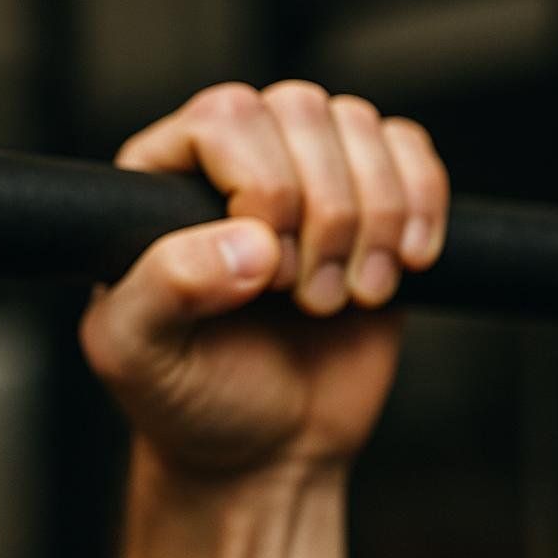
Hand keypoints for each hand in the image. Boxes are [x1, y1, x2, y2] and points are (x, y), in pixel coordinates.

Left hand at [79, 81, 447, 477]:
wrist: (263, 448)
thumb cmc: (186, 397)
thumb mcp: (137, 355)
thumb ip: (161, 290)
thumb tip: (246, 246)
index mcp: (160, 179)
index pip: (223, 117)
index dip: (261, 187)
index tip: (265, 271)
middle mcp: (231, 161)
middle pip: (300, 109)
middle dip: (322, 212)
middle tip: (303, 298)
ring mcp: (304, 173)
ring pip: (359, 125)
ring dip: (373, 220)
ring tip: (343, 298)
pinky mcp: (370, 198)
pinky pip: (411, 151)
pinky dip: (421, 209)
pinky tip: (400, 268)